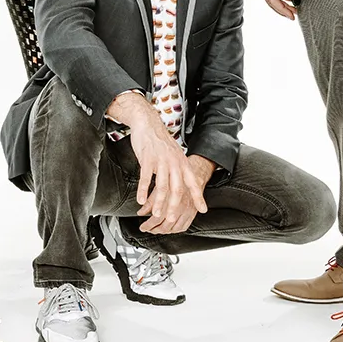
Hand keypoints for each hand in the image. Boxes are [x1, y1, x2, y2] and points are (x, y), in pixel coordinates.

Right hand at [128, 117, 208, 234]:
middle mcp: (174, 163)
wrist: (148, 123)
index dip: (198, 197)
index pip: (193, 183)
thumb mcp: (175, 154)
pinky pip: (145, 178)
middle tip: (171, 218)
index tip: (202, 210)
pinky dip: (142, 190)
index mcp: (182, 163)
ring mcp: (161, 161)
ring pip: (161, 186)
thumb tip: (182, 183)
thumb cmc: (160, 142)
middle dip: (174, 206)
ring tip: (155, 213)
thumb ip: (178, 169)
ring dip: (158, 202)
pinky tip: (140, 200)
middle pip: (177, 189)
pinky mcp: (147, 159)